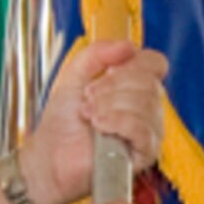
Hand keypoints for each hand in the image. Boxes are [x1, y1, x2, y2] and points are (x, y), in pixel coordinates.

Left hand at [17, 42, 167, 203]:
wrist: (49, 158)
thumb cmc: (62, 124)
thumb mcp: (73, 76)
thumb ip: (96, 54)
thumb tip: (128, 46)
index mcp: (134, 87)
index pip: (155, 64)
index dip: (134, 63)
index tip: (107, 72)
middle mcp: (146, 108)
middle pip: (149, 82)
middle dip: (112, 86)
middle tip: (88, 98)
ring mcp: (148, 131)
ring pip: (146, 104)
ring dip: (110, 105)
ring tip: (89, 115)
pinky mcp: (144, 154)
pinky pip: (142, 130)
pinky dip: (118, 122)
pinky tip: (99, 126)